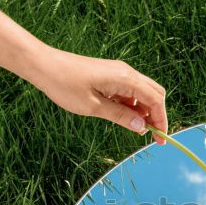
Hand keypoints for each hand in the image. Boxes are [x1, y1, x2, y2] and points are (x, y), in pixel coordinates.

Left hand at [28, 48, 167, 143]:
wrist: (44, 65)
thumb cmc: (65, 84)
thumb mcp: (93, 107)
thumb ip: (120, 116)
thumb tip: (142, 127)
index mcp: (125, 78)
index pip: (155, 100)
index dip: (161, 120)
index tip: (160, 139)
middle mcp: (126, 72)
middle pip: (154, 93)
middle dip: (157, 115)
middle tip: (152, 136)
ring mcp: (118, 73)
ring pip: (142, 92)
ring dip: (143, 111)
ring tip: (136, 129)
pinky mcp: (110, 75)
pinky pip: (129, 91)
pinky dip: (132, 105)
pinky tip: (124, 117)